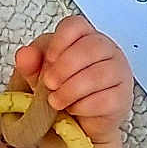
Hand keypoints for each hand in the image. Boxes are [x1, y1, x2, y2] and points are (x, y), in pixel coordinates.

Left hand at [15, 14, 131, 144]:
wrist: (75, 122)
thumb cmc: (60, 90)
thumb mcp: (38, 76)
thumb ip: (29, 64)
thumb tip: (24, 54)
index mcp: (84, 37)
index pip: (76, 25)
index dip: (60, 41)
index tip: (48, 60)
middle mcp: (106, 50)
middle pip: (92, 46)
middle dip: (64, 67)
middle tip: (49, 84)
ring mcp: (118, 73)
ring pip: (100, 73)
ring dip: (72, 89)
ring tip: (56, 101)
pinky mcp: (122, 98)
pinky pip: (106, 99)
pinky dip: (84, 106)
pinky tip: (74, 109)